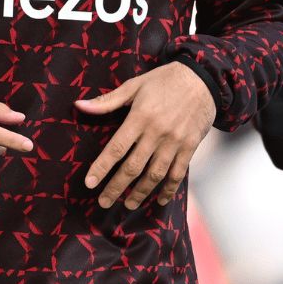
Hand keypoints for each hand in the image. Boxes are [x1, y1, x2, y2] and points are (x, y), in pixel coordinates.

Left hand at [73, 62, 215, 208]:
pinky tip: (159, 200)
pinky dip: (168, 189)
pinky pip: (178, 173)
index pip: (116, 148)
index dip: (102, 167)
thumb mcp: (135, 85)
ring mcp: (175, 142)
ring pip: (154, 175)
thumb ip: (107, 101)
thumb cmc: (165, 80)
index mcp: (140, 117)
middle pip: (133, 167)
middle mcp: (157, 132)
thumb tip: (79, 106)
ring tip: (128, 204)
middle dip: (116, 187)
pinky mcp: (189, 147)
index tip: (89, 183)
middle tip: (103, 202)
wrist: (204, 78)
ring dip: (140, 193)